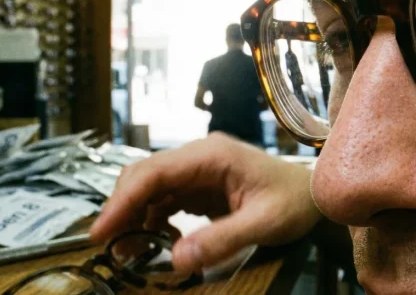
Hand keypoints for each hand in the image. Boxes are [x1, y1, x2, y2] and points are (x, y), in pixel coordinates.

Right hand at [89, 132, 321, 273]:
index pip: (154, 172)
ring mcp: (199, 170)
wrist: (315, 195)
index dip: (123, 200)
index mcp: (212, 155)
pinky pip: (166, 199)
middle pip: (145, 175)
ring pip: (151, 188)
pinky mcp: (201, 185)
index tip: (101, 230)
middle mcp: (199, 156)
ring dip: (135, 217)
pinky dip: (154, 220)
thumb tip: (175, 260)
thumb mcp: (264, 223)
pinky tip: (161, 241)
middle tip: (109, 246)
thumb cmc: (295, 202)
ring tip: (131, 251)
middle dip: (123, 208)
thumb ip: (222, 239)